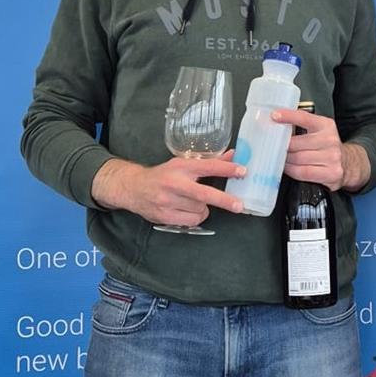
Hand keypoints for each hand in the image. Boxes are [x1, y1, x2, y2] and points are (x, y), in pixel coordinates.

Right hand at [92, 152, 244, 226]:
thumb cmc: (163, 175)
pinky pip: (191, 220)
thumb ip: (210, 162)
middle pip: (204, 193)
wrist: (133, 188)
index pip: (207, 166)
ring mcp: (168, 201)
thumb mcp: (183, 164)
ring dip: (203, 208)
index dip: (226, 169)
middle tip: (239, 205)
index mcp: (181, 166)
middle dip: (224, 200)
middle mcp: (174, 182)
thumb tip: (233, 155)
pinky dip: (195, 217)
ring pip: (200, 209)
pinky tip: (187, 210)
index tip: (242, 171)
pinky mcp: (164, 216)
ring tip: (193, 202)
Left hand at [271, 109, 369, 191]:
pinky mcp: (331, 173)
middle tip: (274, 147)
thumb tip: (276, 123)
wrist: (348, 163)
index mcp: (326, 125)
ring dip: (285, 160)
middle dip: (282, 147)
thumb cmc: (327, 146)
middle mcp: (330, 140)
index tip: (274, 116)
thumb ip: (301, 125)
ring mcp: (332, 157)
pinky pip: (303, 172)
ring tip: (281, 158)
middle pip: (296, 143)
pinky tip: (289, 167)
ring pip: (297, 159)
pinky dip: (291, 170)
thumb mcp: (319, 130)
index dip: (288, 116)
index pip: (304, 118)